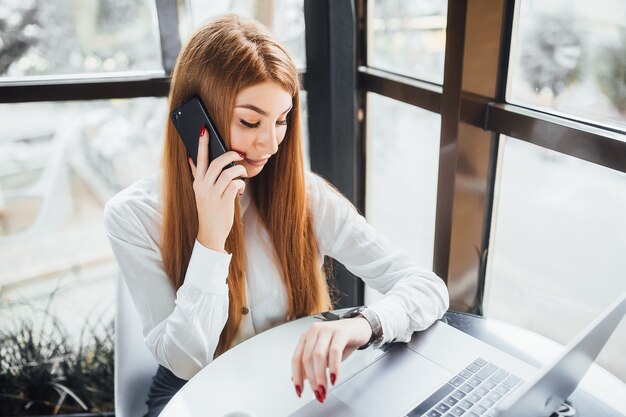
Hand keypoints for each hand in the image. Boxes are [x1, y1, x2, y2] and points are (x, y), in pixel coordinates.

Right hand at [189, 126, 247, 251]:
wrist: (210, 233)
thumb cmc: (209, 211)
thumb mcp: (201, 193)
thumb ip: (198, 176)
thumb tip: (191, 158)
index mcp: (198, 183)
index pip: (199, 159)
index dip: (202, 144)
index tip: (204, 130)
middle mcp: (203, 187)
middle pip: (216, 163)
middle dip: (230, 155)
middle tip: (239, 154)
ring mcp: (213, 195)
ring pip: (228, 173)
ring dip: (239, 170)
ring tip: (242, 173)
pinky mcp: (224, 202)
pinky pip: (235, 185)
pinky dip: (241, 184)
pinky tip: (240, 188)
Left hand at [291, 317, 371, 402]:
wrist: (359, 327)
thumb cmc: (341, 341)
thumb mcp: (324, 354)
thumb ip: (311, 365)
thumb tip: (299, 379)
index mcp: (306, 336)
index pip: (296, 358)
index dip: (297, 377)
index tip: (300, 391)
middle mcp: (314, 331)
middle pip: (307, 358)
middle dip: (312, 380)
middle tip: (317, 393)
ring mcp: (327, 329)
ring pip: (319, 356)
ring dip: (321, 376)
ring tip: (325, 389)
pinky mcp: (341, 332)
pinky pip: (335, 351)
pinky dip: (334, 367)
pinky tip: (334, 378)